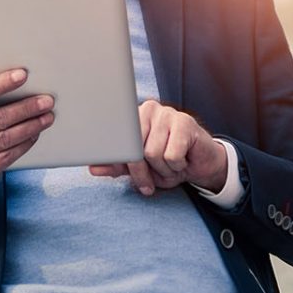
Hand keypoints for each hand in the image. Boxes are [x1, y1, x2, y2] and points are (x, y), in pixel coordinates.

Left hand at [89, 99, 226, 196]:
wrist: (199, 165)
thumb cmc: (165, 163)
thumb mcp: (137, 168)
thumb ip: (116, 165)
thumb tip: (92, 168)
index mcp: (132, 117)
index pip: (116, 140)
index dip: (118, 160)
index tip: (122, 173)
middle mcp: (148, 109)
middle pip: (133, 148)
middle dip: (142, 172)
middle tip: (149, 183)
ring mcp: (167, 113)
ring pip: (153, 153)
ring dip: (163, 169)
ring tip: (170, 166)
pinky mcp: (185, 123)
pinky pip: (172, 155)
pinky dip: (176, 166)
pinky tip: (183, 159)